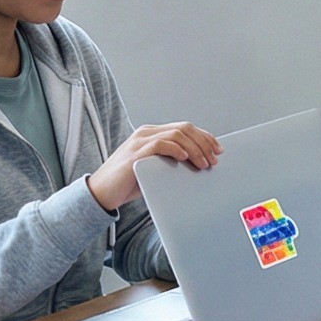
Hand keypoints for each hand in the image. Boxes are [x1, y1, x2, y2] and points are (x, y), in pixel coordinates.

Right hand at [88, 122, 220, 211]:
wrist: (102, 193)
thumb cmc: (128, 182)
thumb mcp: (155, 168)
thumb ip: (171, 161)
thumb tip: (199, 164)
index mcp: (152, 134)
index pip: (185, 128)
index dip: (205, 137)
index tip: (218, 150)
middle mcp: (146, 133)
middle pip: (184, 129)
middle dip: (204, 143)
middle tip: (214, 160)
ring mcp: (140, 141)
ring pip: (176, 135)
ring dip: (196, 149)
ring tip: (204, 163)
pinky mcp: (135, 153)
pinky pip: (160, 144)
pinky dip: (177, 149)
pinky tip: (186, 158)